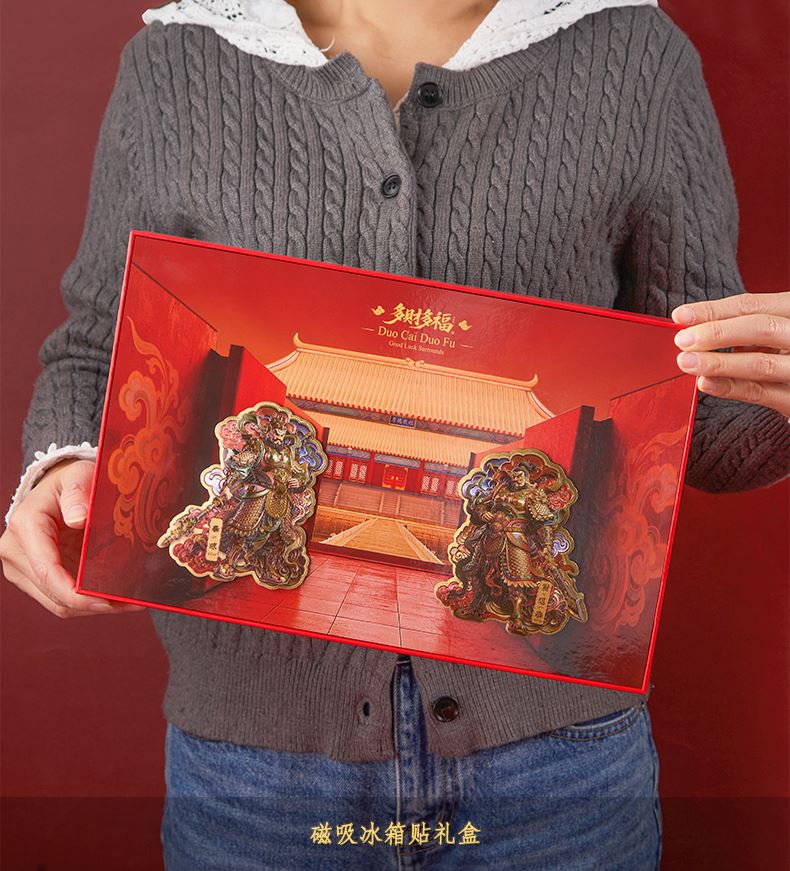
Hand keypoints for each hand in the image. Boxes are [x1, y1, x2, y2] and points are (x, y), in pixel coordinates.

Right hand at [0, 458, 141, 617]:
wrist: (57, 490)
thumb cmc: (71, 481)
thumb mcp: (79, 475)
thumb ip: (78, 492)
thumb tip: (79, 519)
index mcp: (26, 527)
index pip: (48, 570)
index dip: (77, 593)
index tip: (107, 601)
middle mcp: (16, 552)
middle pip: (54, 595)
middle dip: (92, 604)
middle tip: (131, 602)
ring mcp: (22, 568)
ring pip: (57, 604)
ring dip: (93, 608)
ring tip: (128, 602)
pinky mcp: (33, 578)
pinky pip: (61, 600)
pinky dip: (88, 603)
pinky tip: (114, 598)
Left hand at [672, 292, 789, 416]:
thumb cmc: (785, 352)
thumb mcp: (772, 331)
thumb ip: (741, 328)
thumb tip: (694, 328)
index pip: (753, 305)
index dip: (714, 310)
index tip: (681, 315)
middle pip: (761, 328)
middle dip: (717, 332)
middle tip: (683, 340)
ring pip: (760, 363)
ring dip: (718, 363)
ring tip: (687, 362)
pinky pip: (760, 392)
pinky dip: (729, 387)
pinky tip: (705, 382)